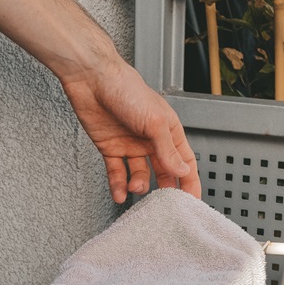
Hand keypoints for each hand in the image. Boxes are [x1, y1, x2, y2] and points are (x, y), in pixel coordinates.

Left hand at [61, 59, 201, 202]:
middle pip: (163, 171)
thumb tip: (181, 170)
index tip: (191, 200)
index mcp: (168, 130)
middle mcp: (150, 139)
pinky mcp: (110, 148)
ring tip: (134, 188)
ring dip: (138, 185)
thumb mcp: (155, 122)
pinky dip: (118, 185)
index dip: (189, 181)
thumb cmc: (126, 89)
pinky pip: (117, 172)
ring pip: (139, 174)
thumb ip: (167, 149)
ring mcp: (130, 145)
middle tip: (163, 205)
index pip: (184, 161)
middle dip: (164, 189)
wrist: (92, 79)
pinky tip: (119, 193)